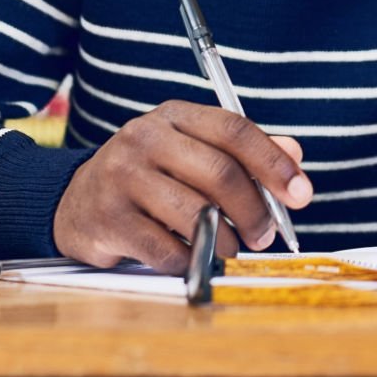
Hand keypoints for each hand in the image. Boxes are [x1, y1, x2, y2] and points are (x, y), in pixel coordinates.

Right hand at [52, 100, 312, 270]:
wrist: (75, 201)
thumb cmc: (149, 177)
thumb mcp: (191, 152)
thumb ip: (243, 153)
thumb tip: (296, 155)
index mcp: (173, 116)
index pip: (233, 129)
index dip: (273, 162)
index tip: (301, 193)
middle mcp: (144, 138)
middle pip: (219, 173)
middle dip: (255, 211)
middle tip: (266, 235)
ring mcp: (121, 177)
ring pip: (196, 214)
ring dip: (226, 241)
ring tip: (231, 249)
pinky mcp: (108, 219)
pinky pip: (167, 249)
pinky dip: (191, 260)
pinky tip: (193, 258)